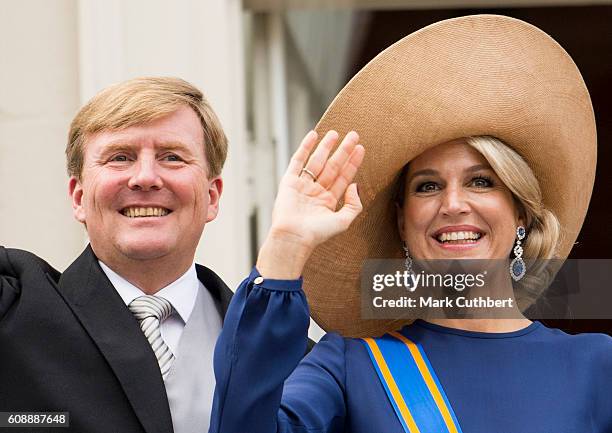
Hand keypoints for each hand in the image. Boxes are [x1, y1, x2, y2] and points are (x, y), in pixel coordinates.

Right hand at [257, 130, 364, 278]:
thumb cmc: (317, 233)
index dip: (353, 162)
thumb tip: (355, 185)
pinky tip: (313, 135)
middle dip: (343, 150)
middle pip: (333, 165)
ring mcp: (303, 185)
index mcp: (329, 201)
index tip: (360, 148)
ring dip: (326, 146)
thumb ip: (354, 205)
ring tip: (336, 133)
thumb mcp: (343, 221)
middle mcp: (317, 191)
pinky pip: (298, 161)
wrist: (294, 236)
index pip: (344, 177)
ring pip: (317, 161)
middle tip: (354, 135)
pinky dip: (305, 148)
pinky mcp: (289, 182)